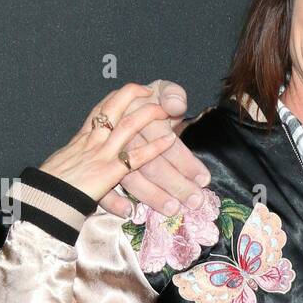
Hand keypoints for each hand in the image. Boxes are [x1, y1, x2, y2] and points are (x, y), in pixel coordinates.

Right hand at [38, 84, 174, 203]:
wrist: (45, 198)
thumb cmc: (51, 186)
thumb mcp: (62, 165)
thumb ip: (77, 161)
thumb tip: (82, 162)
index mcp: (80, 138)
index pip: (99, 109)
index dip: (117, 98)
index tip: (131, 90)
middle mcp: (91, 140)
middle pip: (113, 106)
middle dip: (133, 94)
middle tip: (150, 92)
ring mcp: (101, 154)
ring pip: (128, 125)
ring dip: (149, 114)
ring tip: (165, 111)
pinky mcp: (109, 172)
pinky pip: (137, 156)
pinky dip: (156, 147)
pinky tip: (169, 140)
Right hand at [97, 78, 212, 219]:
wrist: (124, 103)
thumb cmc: (151, 101)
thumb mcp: (163, 91)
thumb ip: (173, 95)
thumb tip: (175, 106)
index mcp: (139, 112)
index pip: (163, 139)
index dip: (184, 160)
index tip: (203, 178)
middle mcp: (122, 132)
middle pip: (149, 163)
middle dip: (174, 184)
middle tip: (195, 201)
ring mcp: (107, 150)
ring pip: (129, 176)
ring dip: (151, 195)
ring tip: (172, 209)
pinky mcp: (99, 164)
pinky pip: (102, 185)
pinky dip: (112, 201)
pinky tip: (128, 212)